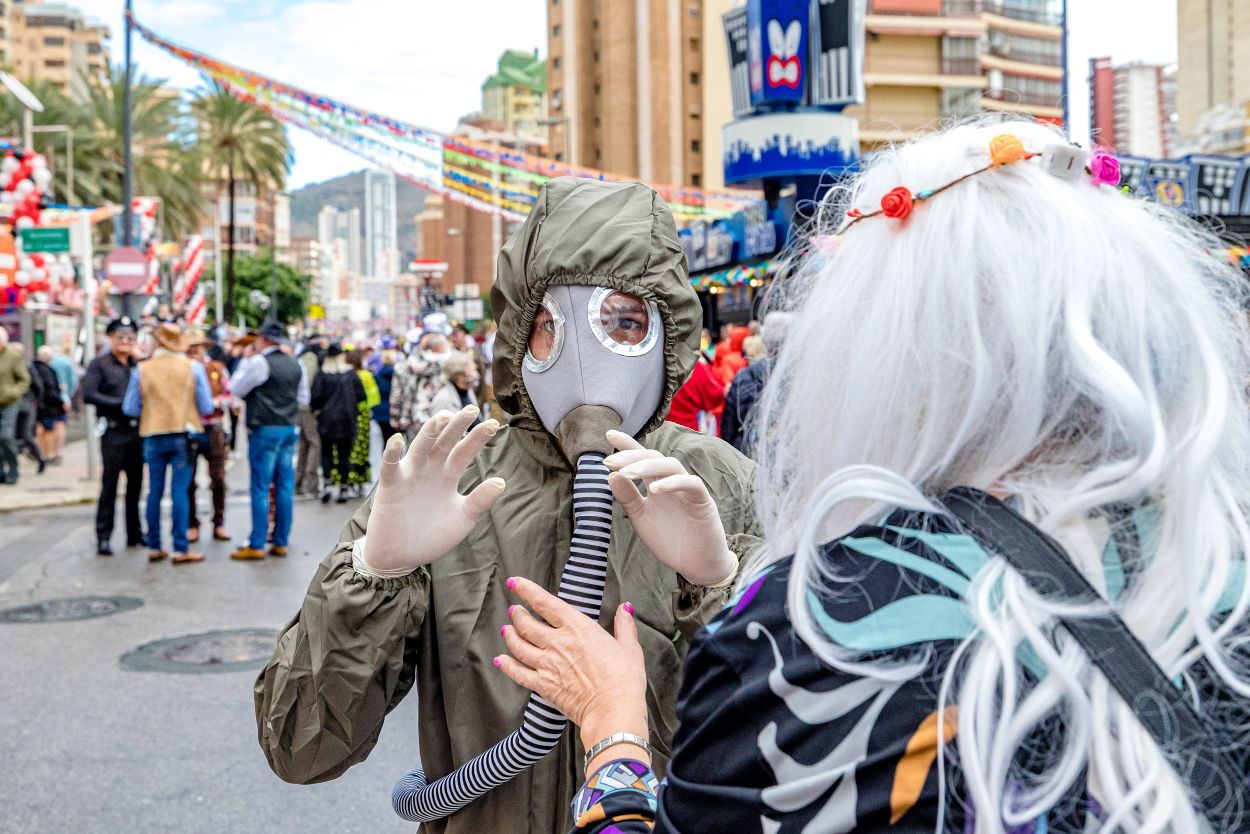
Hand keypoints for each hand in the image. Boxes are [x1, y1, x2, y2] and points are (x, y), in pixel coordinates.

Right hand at [361, 406, 504, 574]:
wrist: (402, 557)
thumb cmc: (433, 536)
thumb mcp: (462, 518)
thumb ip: (480, 500)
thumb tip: (501, 481)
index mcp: (448, 476)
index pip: (465, 451)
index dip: (478, 438)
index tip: (494, 424)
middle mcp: (430, 470)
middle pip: (445, 442)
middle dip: (457, 426)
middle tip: (472, 409)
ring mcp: (410, 476)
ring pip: (420, 447)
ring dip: (430, 432)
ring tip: (442, 417)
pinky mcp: (390, 487)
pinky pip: (390, 467)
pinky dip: (392, 453)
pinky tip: (398, 440)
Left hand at [496, 577, 648, 763]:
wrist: (613, 710)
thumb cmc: (624, 679)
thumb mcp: (629, 647)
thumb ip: (624, 626)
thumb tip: (626, 608)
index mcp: (577, 627)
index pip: (544, 603)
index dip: (526, 590)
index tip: (514, 582)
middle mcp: (557, 643)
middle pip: (526, 624)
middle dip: (517, 614)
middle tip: (514, 610)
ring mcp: (547, 665)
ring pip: (518, 646)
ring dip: (510, 636)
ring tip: (505, 629)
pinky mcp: (543, 686)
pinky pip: (518, 673)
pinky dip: (506, 666)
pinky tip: (500, 661)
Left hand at [603, 430, 736, 586]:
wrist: (697, 565)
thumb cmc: (670, 540)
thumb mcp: (641, 518)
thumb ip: (627, 497)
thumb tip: (609, 475)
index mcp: (657, 484)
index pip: (642, 458)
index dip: (627, 445)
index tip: (609, 434)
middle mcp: (672, 482)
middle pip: (654, 458)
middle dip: (631, 456)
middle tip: (610, 461)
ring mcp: (689, 490)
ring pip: (671, 466)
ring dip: (648, 466)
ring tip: (627, 473)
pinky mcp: (703, 501)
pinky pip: (691, 484)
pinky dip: (673, 483)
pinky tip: (655, 489)